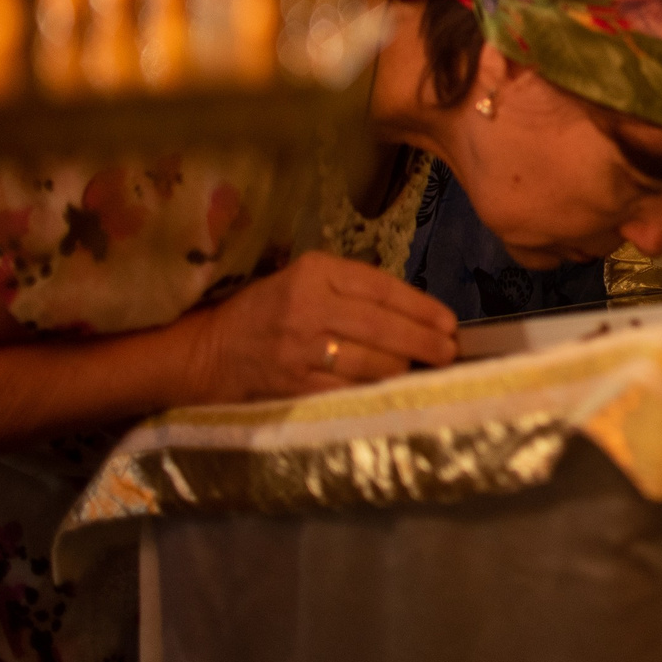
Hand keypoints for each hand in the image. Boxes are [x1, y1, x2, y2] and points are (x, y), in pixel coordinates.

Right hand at [188, 250, 460, 400]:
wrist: (212, 348)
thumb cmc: (270, 310)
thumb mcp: (305, 279)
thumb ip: (353, 289)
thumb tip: (417, 312)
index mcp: (315, 271)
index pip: (382, 288)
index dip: (421, 307)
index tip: (449, 322)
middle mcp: (309, 305)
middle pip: (382, 326)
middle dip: (423, 341)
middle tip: (449, 351)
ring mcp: (300, 347)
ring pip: (370, 362)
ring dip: (404, 368)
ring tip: (425, 369)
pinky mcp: (294, 383)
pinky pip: (349, 389)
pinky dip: (375, 390)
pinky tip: (393, 388)